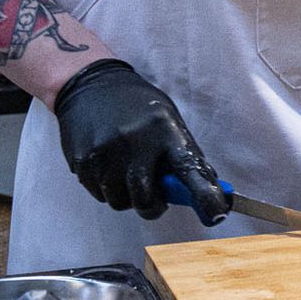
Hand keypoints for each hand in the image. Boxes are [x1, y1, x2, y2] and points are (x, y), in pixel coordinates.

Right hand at [53, 58, 228, 222]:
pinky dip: (108, 188)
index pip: (189, 167)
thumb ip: (184, 153)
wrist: (91, 86)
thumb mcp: (167, 119)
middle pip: (146, 199)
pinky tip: (108, 165)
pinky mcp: (83, 162)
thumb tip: (209, 188)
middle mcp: (135, 142)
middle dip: (152, 206)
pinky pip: (100, 195)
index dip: (205, 194)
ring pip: (121, 202)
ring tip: (126, 170)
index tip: (217, 214)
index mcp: (164, 129)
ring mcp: (106, 153)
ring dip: (128, 196)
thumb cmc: (137, 106)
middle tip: (154, 198)